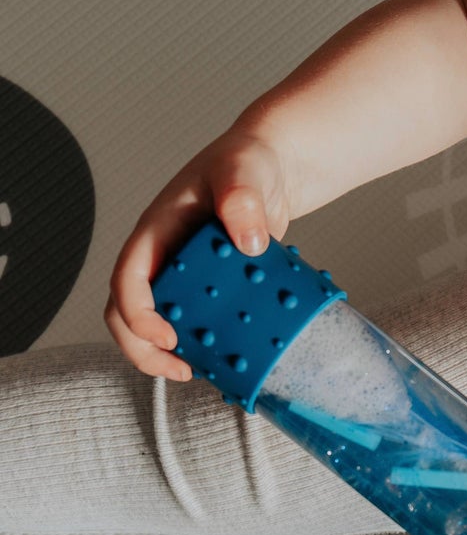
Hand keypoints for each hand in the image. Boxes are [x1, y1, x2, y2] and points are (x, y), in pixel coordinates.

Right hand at [104, 128, 294, 379]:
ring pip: (160, 322)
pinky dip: (207, 342)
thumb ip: (242, 199)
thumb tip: (247, 243)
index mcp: (156, 231)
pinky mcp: (210, 287)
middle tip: (182, 371)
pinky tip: (230, 359)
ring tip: (202, 373)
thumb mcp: (244, 171)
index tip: (168, 338)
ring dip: (171, 353)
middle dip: (145, 349)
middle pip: (128, 312)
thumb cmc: (249, 162)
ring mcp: (185, 274)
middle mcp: (163, 257)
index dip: (138, 314)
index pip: (127, 280)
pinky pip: (197, 320)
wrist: (272, 167)